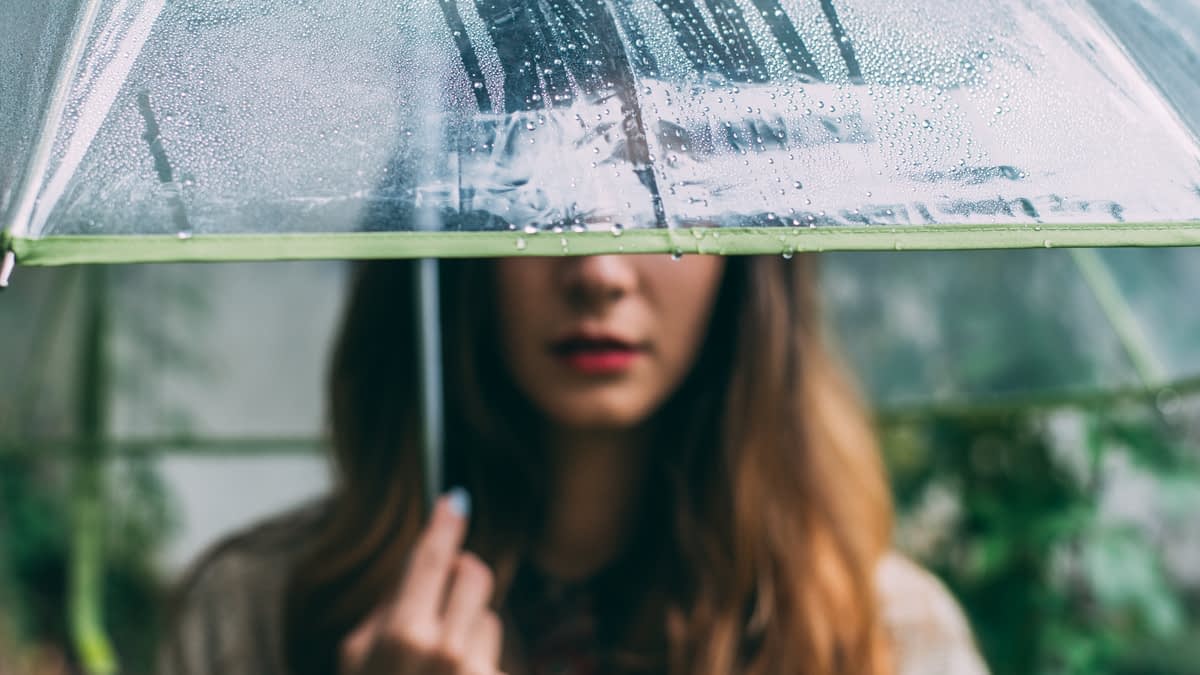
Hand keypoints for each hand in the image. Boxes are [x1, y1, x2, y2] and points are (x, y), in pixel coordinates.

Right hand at [340, 490, 502, 674]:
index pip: (431, 560)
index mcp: (402, 634)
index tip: (455, 500)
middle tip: (443, 589)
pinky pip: (496, 655)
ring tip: (441, 666)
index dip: (445, 525)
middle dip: (461, 572)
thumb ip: (384, 605)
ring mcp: (476, 671)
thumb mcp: (355, 653)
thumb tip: (415, 567)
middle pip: (474, 574)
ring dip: (468, 629)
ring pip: (487, 616)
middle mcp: (445, 649)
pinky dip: (477, 664)